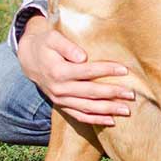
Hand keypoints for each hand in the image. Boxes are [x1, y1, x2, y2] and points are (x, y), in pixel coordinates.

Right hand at [17, 16, 133, 125]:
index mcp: (58, 71)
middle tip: (131, 94)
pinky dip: (95, 120)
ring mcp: (60, 100)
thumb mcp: (52, 38)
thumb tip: (83, 57)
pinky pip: (79, 116)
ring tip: (126, 110)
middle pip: (90, 93)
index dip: (106, 70)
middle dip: (113, 94)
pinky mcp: (62, 106)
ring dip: (108, 110)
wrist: (29, 59)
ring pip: (87, 108)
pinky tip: (111, 121)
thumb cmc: (46, 45)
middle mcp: (59, 89)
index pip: (87, 71)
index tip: (124, 70)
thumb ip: (67, 46)